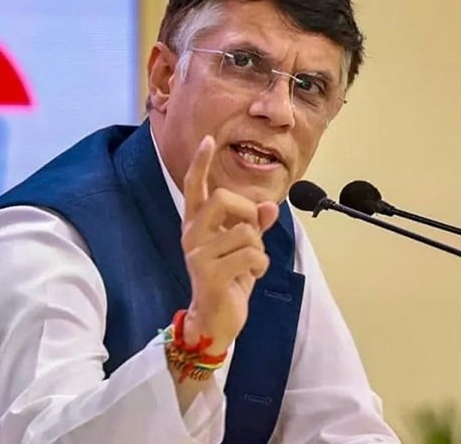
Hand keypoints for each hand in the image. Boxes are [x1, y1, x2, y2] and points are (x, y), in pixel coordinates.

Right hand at [180, 136, 278, 354]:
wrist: (215, 320)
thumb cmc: (229, 279)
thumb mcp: (244, 247)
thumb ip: (254, 225)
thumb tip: (269, 207)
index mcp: (197, 224)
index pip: (194, 186)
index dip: (201, 163)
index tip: (208, 140)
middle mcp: (191, 234)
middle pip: (223, 198)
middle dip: (247, 212)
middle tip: (252, 232)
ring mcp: (197, 253)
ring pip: (245, 230)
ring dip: (258, 247)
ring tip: (249, 265)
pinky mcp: (209, 272)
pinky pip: (252, 254)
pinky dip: (261, 266)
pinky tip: (251, 277)